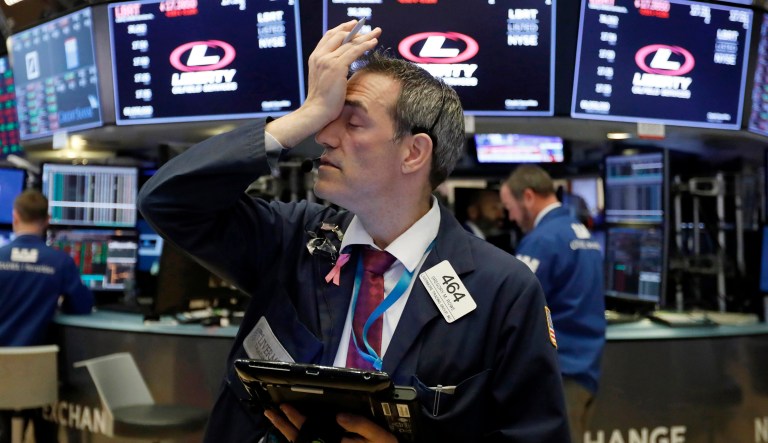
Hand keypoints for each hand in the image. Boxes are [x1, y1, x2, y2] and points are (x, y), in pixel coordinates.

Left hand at [264, 404, 396, 442]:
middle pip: (298, 440)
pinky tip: (293, 433)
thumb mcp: (379, 438)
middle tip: (270, 412)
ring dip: (286, 432)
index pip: (309, 431)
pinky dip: (297, 440)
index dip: (295, 418)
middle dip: (283, 425)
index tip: (284, 406)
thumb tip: (339, 415)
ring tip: (275, 420)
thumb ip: (360, 426)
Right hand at [265, 20, 380, 147]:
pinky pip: (354, 51)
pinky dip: (365, 45)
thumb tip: (343, 66)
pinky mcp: (336, 67)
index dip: (342, 29)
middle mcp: (320, 56)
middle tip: (368, 27)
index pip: (329, 37)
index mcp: (315, 58)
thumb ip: (330, 69)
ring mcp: (327, 60)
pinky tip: (374, 42)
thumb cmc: (322, 101)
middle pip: (339, 35)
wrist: (317, 112)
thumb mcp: (324, 80)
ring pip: (349, 42)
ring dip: (364, 36)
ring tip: (377, 32)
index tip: (353, 25)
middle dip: (355, 29)